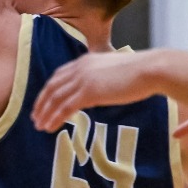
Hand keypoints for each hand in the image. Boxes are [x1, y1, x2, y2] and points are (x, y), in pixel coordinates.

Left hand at [31, 51, 159, 131]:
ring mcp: (83, 79)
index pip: (58, 76)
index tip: (42, 103)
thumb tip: (96, 91)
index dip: (48, 90)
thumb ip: (100, 78)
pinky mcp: (89, 92)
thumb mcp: (113, 71)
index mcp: (85, 61)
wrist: (151, 69)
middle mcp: (80, 68)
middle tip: (35, 117)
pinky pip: (65, 108)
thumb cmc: (140, 72)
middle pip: (52, 87)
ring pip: (56, 99)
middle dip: (41, 103)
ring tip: (40, 126)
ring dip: (45, 113)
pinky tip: (50, 127)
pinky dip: (55, 118)